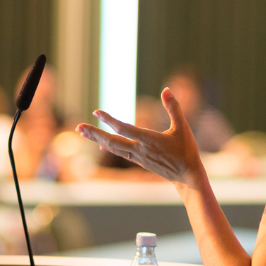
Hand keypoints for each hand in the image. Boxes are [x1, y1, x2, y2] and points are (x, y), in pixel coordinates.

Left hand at [77, 88, 204, 185]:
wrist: (187, 176)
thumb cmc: (186, 150)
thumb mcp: (182, 127)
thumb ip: (174, 107)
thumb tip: (166, 89)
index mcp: (149, 140)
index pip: (124, 129)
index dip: (109, 120)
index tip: (97, 112)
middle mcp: (140, 150)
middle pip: (112, 141)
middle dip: (94, 134)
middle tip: (78, 127)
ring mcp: (138, 157)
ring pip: (113, 147)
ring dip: (97, 139)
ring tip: (83, 132)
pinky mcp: (139, 161)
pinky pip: (120, 153)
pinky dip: (109, 147)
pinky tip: (101, 145)